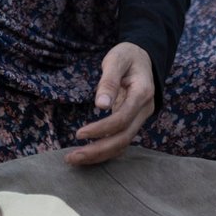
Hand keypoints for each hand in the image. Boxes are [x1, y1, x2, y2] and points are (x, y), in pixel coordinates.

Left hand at [66, 42, 153, 166]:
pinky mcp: (132, 122)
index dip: (101, 129)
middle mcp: (144, 110)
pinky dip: (104, 150)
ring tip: (74, 159)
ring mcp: (140, 118)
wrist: (143, 57)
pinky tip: (87, 154)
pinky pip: (120, 141)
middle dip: (98, 151)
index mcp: (142, 94)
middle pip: (123, 139)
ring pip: (123, 144)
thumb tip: (100, 105)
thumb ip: (109, 82)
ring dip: (99, 155)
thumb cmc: (127, 56)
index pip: (122, 119)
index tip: (79, 134)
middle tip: (71, 157)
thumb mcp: (116, 60)